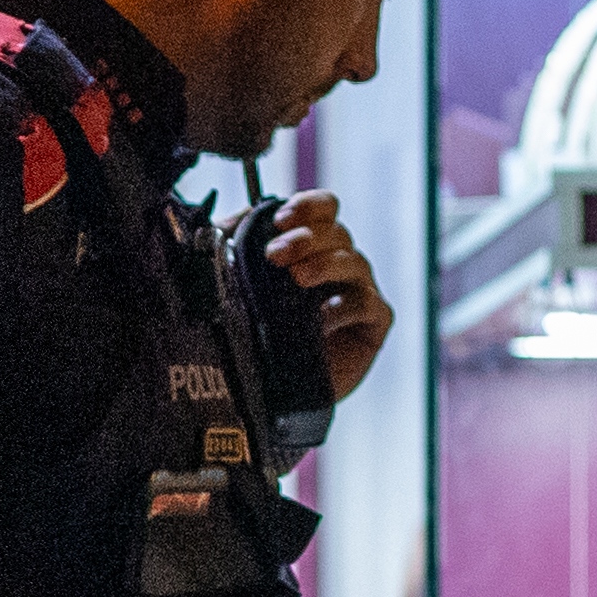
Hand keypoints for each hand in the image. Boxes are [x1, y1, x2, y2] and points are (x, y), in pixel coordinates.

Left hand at [254, 190, 395, 398]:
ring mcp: (360, 291)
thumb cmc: (263, 332)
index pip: (324, 209)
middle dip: (305, 239)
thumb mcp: (243, 286)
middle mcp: (340, 262)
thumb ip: (236, 249)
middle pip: (336, 232)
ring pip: (353, 262)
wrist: (277, 390)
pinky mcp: (373, 324)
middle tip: (274, 255)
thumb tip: (223, 225)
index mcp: (314, 246)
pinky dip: (345, 306)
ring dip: (325, 265)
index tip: (280, 219)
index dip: (307, 206)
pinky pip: (368, 304)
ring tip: (297, 279)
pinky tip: (321, 318)